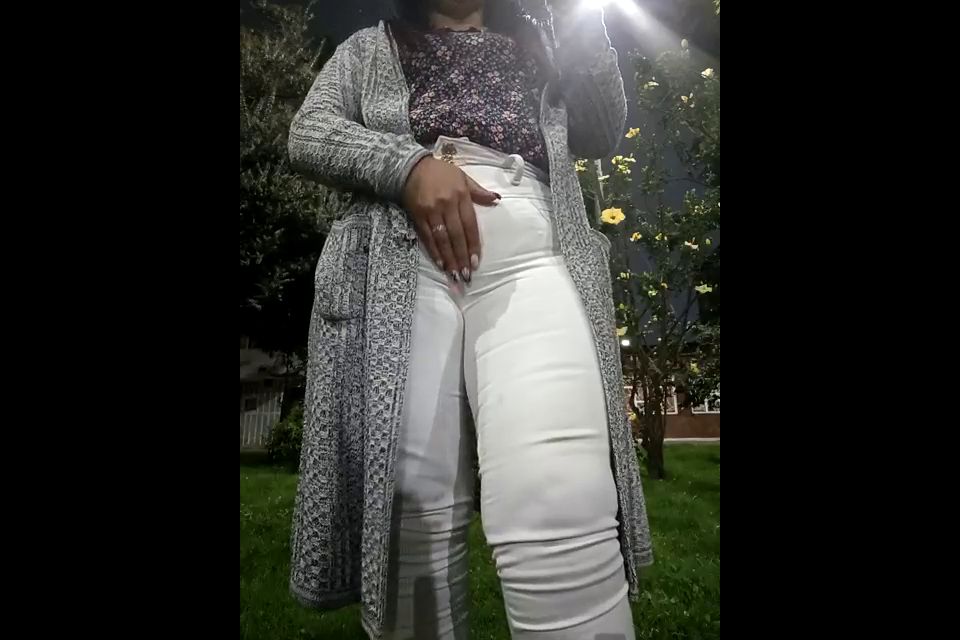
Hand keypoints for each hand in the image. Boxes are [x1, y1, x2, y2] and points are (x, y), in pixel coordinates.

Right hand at [402, 156, 499, 282]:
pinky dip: (434, 252)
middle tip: (467, 275)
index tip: (476, 261)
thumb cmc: (440, 172)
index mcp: (461, 195)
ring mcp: (431, 211)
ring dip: (449, 259)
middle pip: (456, 235)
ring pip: (442, 239)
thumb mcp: (462, 177)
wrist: (411, 166)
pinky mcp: (418, 216)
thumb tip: (496, 199)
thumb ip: (478, 191)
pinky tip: (441, 264)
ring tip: (455, 274)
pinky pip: (427, 237)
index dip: (473, 244)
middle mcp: (446, 204)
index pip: (470, 224)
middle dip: (462, 256)